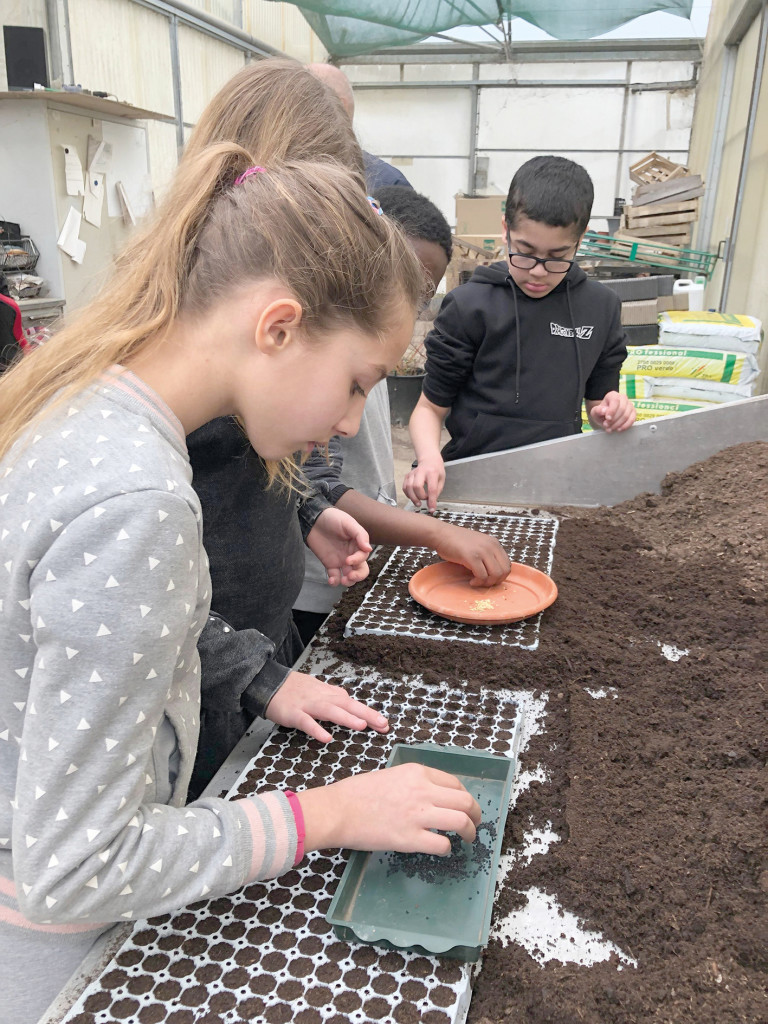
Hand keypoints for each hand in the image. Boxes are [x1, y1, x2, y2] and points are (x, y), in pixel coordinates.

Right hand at [265, 672, 388, 742]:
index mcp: (327, 693)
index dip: (368, 712)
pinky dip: (316, 729)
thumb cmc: (292, 688)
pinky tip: (326, 738)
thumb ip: (332, 695)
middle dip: (366, 714)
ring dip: (346, 717)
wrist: (267, 682)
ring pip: (330, 710)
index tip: (383, 723)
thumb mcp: (316, 689)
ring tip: (362, 725)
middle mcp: (320, 697)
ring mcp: (307, 705)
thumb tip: (348, 700)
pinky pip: (306, 722)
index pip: (351, 702)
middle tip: (382, 724)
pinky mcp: (293, 713)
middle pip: (346, 704)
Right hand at [298, 763, 481, 855]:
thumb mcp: (391, 775)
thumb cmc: (358, 792)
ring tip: (469, 838)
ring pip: (461, 822)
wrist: (339, 810)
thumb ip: (414, 783)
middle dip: (476, 814)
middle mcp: (422, 791)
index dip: (464, 797)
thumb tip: (431, 796)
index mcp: (417, 773)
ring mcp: (418, 816)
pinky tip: (443, 849)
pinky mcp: (410, 839)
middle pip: (464, 801)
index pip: (454, 783)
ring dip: (470, 831)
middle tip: (475, 822)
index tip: (465, 806)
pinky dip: (447, 848)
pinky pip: (442, 844)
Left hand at [306, 507, 371, 585]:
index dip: (358, 560)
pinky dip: (335, 581)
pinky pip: (335, 576)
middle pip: (360, 570)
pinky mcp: (330, 564)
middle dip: (358, 576)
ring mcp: (341, 560)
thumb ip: (360, 535)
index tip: (349, 560)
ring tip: (342, 580)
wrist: (313, 519)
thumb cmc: (333, 518)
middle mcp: (351, 554)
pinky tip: (332, 581)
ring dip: (349, 581)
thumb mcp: (348, 523)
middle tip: (350, 576)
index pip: (363, 557)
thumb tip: (369, 549)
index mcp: (357, 544)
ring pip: (349, 576)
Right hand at [402, 456, 445, 511]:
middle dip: (420, 497)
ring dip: (413, 498)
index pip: (431, 488)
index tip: (432, 509)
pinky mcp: (407, 475)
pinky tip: (413, 497)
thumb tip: (431, 505)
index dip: (431, 500)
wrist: (429, 460)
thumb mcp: (441, 480)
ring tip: (418, 502)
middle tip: (425, 500)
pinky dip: (408, 494)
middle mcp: (421, 472)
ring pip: (409, 487)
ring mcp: (412, 473)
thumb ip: (436, 492)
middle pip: (416, 486)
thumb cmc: (436, 471)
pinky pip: (404, 487)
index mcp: (432, 472)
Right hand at [433, 523, 510, 586]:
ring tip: (477, 581)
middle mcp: (491, 546)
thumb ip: (488, 554)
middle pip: (504, 571)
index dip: (500, 576)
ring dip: (487, 583)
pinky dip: (478, 582)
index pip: (507, 564)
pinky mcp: (472, 557)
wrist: (441, 534)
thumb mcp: (479, 544)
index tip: (490, 579)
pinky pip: (482, 576)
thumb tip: (495, 571)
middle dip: (495, 581)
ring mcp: (482, 551)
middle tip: (484, 582)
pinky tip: (471, 580)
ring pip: (495, 575)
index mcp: (494, 543)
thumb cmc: (456, 541)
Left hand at [588, 391, 635, 431]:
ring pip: (626, 415)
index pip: (615, 401)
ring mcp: (630, 405)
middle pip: (622, 409)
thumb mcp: (595, 412)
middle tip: (606, 425)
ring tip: (610, 429)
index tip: (607, 419)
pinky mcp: (633, 412)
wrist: (606, 418)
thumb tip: (604, 410)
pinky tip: (618, 429)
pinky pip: (632, 419)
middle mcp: (623, 398)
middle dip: (613, 420)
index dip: (612, 410)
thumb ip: (597, 411)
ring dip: (617, 424)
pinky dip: (625, 426)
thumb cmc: (601, 414)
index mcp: (613, 395)